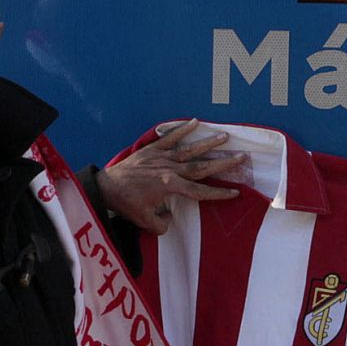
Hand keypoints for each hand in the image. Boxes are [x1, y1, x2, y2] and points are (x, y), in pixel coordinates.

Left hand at [96, 119, 248, 234]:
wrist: (105, 187)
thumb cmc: (125, 204)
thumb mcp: (145, 221)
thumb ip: (163, 224)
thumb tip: (171, 218)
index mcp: (170, 186)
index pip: (200, 191)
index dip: (219, 193)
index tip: (235, 192)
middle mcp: (169, 169)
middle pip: (201, 166)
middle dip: (223, 163)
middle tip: (241, 157)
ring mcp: (161, 157)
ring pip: (189, 150)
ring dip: (208, 143)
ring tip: (225, 137)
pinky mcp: (151, 150)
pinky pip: (169, 138)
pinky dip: (182, 130)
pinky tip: (195, 121)